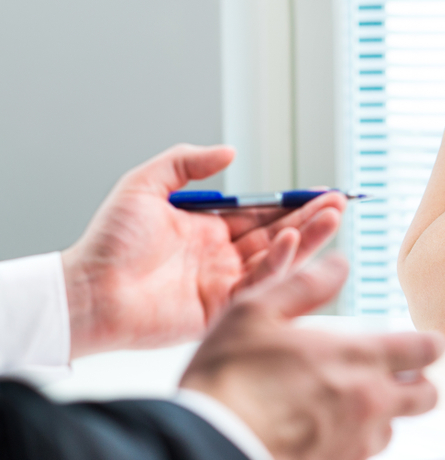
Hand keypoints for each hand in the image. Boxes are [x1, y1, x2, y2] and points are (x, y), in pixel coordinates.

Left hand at [61, 144, 346, 357]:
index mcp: (206, 230)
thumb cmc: (108, 242)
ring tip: (332, 217)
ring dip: (307, 238)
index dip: (290, 202)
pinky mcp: (223, 308)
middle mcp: (221, 256)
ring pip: (277, 259)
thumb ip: (186, 163)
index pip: (260, 214)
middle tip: (339, 203)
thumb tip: (230, 152)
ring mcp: (225, 282)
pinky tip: (293, 241)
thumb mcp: (144, 185)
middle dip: (310, 218)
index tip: (319, 191)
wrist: (90, 291)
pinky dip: (279, 264)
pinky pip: (259, 284)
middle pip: (278, 235)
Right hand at [180, 254, 444, 459]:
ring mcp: (358, 449)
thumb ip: (304, 286)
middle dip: (418, 387)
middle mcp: (371, 405)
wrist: (207, 456)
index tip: (422, 347)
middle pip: (427, 397)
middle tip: (392, 382)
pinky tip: (306, 450)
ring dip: (372, 423)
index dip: (427, 346)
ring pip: (387, 433)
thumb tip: (338, 263)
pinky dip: (339, 457)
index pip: (425, 351)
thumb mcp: (254, 313)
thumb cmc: (227, 380)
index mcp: (358, 359)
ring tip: (330, 417)